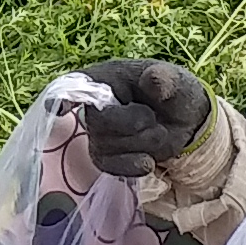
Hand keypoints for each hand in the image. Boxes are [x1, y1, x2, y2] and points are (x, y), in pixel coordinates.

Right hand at [67, 58, 214, 168]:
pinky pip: (108, 166)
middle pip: (97, 121)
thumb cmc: (176, 93)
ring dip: (139, 145)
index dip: (65, 97)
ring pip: (105, 146)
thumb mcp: (178, 81)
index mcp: (107, 78)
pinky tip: (149, 162)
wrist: (189, 122)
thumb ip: (165, 79)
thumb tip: (151, 80)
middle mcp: (95, 105)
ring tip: (159, 134)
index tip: (56, 108)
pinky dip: (130, 166)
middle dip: (131, 125)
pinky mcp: (107, 155)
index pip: (76, 84)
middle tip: (154, 120)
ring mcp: (98, 132)